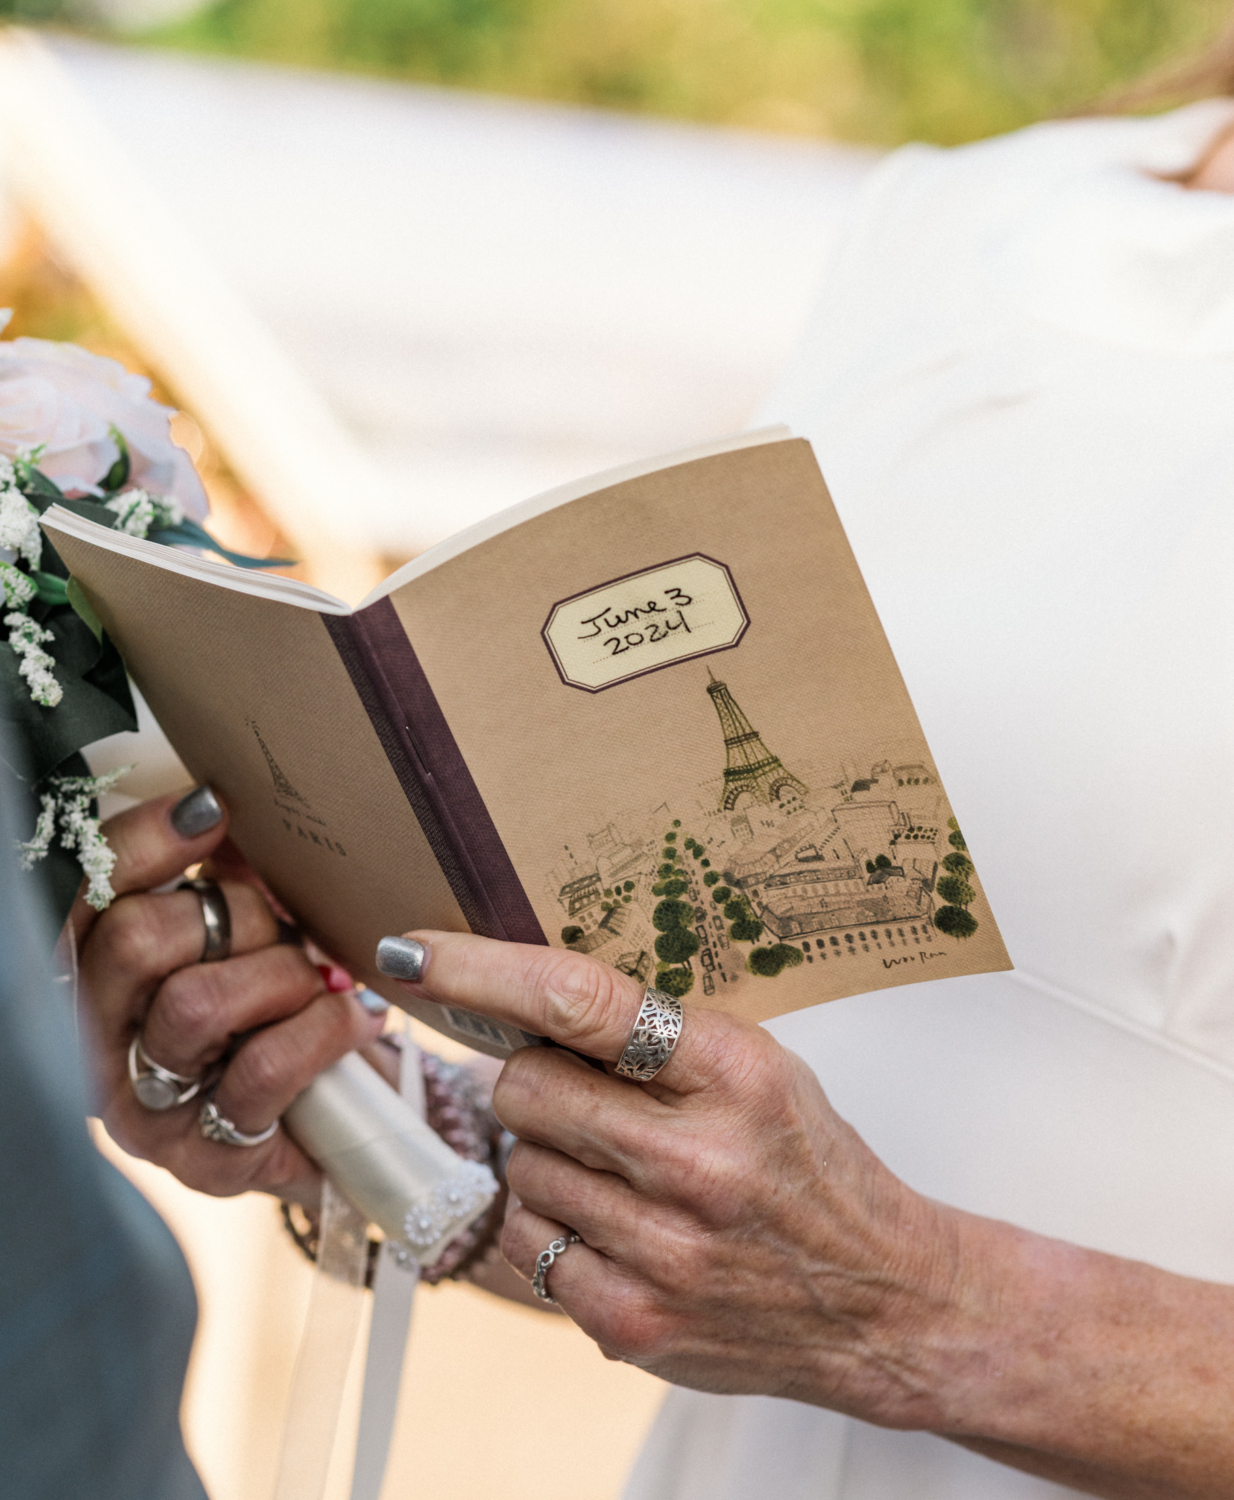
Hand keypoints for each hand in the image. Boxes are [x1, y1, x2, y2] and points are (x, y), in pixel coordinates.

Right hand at [78, 787, 386, 1204]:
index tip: (214, 807)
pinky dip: (324, 1030)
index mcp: (97, 977)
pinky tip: (355, 1017)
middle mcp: (98, 1046)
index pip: (87, 895)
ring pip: (195, 1004)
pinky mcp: (205, 1162)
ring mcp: (144, 1111)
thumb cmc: (287, 1009)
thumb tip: (220, 812)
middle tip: (290, 928)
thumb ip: (225, 876)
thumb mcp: (253, 932)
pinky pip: (261, 1071)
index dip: (143, 842)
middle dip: (237, 915)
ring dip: (283, 976)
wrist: (348, 1118)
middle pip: (134, 940)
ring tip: (323, 982)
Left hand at [380, 930, 957, 1421]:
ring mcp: (662, 1250)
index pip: (578, 1001)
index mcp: (734, 1071)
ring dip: (548, 1159)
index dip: (479, 971)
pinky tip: (612, 1227)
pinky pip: (524, 1244)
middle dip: (532, 1083)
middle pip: (522, 1088)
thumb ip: (650, 1039)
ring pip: (517, 1166)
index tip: (413, 954)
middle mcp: (697, 1160)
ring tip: (618, 1174)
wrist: (878, 1300)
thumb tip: (514, 1006)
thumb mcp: (757, 1068)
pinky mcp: (631, 1321)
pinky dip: (550, 1227)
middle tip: (582, 1098)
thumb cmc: (809, 1169)